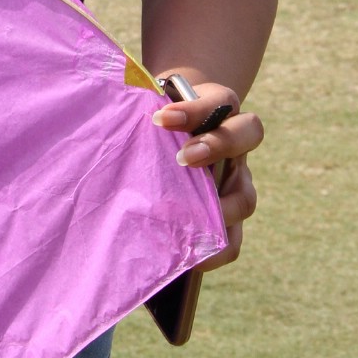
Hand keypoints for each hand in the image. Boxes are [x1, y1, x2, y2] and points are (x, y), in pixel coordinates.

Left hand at [152, 82, 262, 271]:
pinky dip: (214, 249)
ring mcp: (236, 182)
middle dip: (218, 147)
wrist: (165, 139)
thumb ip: (139, 107)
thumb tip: (110, 113)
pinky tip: (190, 256)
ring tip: (189, 219)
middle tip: (184, 158)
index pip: (219, 100)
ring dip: (218, 209)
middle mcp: (235, 143)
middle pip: (248, 137)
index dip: (197, 109)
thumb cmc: (153, 121)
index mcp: (218, 107)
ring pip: (245, 197)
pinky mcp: (228, 219)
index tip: (162, 118)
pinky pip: (232, 240)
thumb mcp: (149, 105)